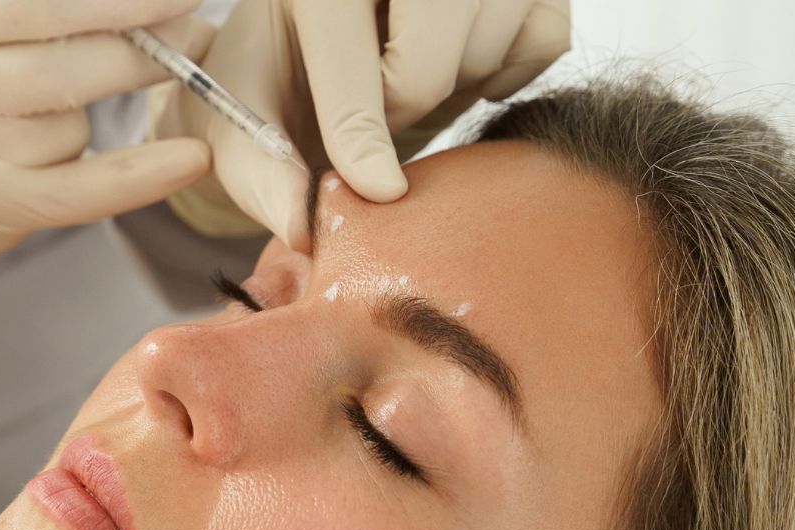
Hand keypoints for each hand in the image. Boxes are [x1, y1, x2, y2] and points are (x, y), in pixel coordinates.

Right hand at [0, 0, 216, 334]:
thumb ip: (36, 11)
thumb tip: (143, 8)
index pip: (41, 5)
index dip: (121, 3)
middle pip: (67, 64)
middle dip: (145, 49)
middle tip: (192, 37)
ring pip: (69, 127)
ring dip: (82, 120)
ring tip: (48, 116)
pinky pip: (83, 191)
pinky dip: (141, 174)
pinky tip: (190, 158)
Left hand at [152, 0, 570, 250]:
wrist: (337, 35)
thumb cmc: (287, 74)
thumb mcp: (250, 113)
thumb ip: (263, 172)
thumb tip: (301, 228)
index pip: (347, 64)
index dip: (360, 139)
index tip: (380, 192)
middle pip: (425, 67)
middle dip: (403, 111)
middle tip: (382, 107)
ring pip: (486, 53)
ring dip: (455, 89)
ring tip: (417, 73)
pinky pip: (544, 44)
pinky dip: (507, 71)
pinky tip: (462, 62)